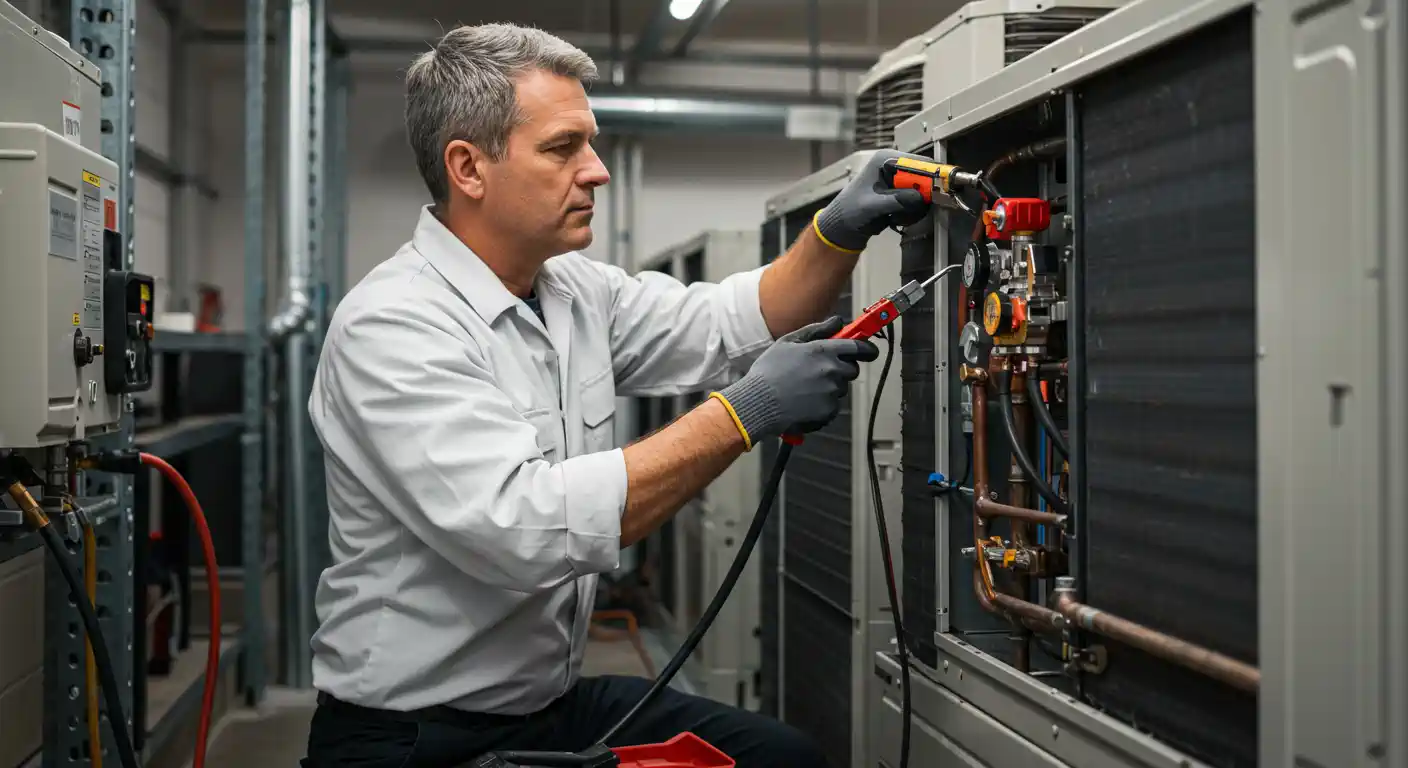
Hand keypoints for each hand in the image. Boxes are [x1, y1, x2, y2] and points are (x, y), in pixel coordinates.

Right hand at [713, 317, 878, 446]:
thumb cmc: (769, 370)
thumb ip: (816, 330)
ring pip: (840, 388)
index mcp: (823, 351)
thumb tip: (838, 321)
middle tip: (820, 371)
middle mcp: (832, 371)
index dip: (867, 349)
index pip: (858, 348)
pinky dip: (822, 405)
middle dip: (842, 369)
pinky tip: (803, 402)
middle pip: (852, 370)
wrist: (758, 403)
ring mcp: (831, 393)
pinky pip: (832, 406)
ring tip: (804, 388)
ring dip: (829, 387)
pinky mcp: (828, 411)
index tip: (869, 351)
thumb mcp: (788, 342)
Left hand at [813, 149, 931, 252]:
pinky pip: (916, 199)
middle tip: (922, 205)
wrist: (842, 225)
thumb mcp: (872, 205)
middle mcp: (893, 165)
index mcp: (884, 159)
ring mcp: (897, 179)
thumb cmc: (849, 210)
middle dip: (923, 192)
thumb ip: (895, 200)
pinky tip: (897, 217)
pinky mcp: (899, 192)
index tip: (939, 187)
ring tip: (899, 215)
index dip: (929, 174)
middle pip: (923, 174)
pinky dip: (912, 210)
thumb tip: (919, 197)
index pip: (917, 161)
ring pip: (922, 189)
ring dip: (916, 204)